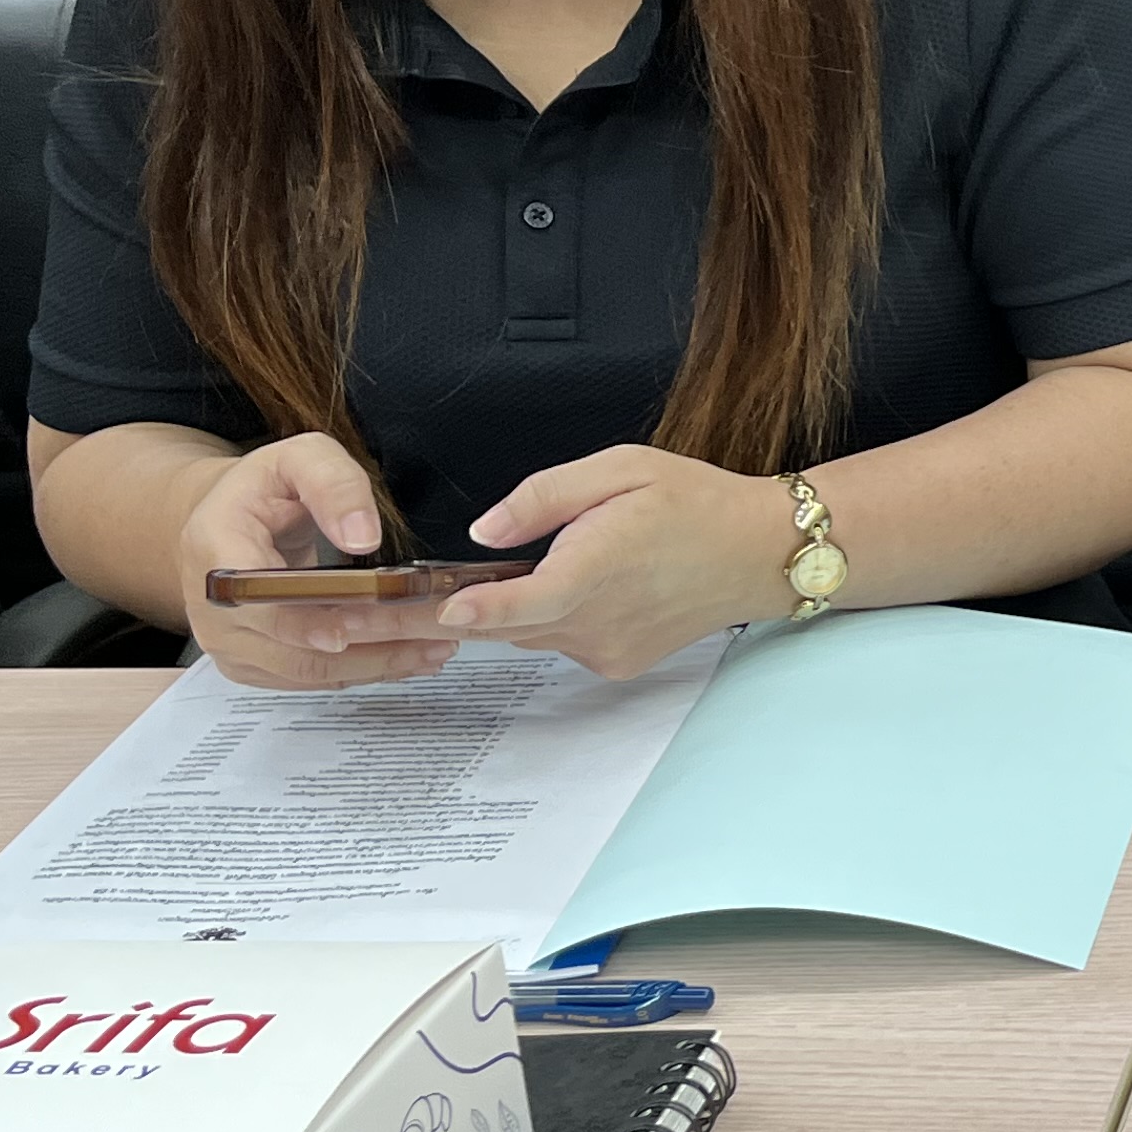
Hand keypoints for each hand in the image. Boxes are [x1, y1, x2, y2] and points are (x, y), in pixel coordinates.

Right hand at [176, 433, 460, 691]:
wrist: (225, 521)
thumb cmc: (264, 489)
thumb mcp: (298, 459)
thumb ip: (333, 484)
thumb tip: (363, 537)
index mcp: (217, 553)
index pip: (262, 601)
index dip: (309, 620)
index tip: (361, 625)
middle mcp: (214, 609)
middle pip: (295, 647)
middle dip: (371, 646)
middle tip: (435, 636)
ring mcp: (230, 643)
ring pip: (308, 673)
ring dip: (375, 665)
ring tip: (435, 650)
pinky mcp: (251, 664)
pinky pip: (308, 680)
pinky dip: (360, 671)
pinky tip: (406, 659)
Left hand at [435, 444, 803, 678]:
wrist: (760, 555)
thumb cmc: (696, 503)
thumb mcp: (621, 468)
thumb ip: (545, 496)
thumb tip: (483, 531)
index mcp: (598, 568)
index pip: (522, 602)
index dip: (468, 609)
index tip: (427, 609)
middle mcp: (599, 620)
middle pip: (503, 624)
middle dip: (443, 613)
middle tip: (371, 607)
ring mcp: (607, 648)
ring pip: (525, 634)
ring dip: (498, 611)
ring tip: (461, 585)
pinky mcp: (616, 662)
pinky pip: (557, 641)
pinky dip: (544, 618)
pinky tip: (567, 585)